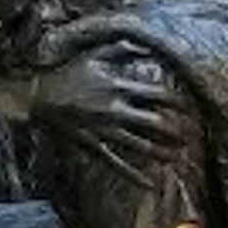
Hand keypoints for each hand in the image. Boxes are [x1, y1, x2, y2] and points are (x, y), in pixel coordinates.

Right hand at [33, 42, 186, 177]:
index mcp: (118, 86)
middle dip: (174, 131)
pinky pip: (116, 163)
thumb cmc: (66, 71)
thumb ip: (122, 48)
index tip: (189, 106)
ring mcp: (104, 130)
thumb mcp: (94, 54)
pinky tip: (149, 183)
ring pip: (139, 146)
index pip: (157, 95)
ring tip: (176, 158)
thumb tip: (146, 44)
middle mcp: (114, 110)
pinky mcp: (93, 145)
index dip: (176, 102)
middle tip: (189, 137)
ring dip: (160, 153)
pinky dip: (133, 175)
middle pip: (154, 124)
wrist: (37, 96)